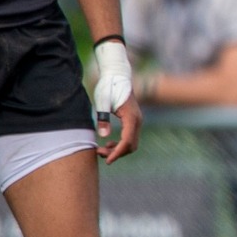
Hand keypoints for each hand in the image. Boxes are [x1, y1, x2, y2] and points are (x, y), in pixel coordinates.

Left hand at [92, 39, 140, 162]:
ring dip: (118, 149)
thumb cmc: (108, 87)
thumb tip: (104, 137)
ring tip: (101, 150)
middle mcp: (137, 120)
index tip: (107, 160)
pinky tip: (108, 144)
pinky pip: (130, 137)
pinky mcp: (133, 121)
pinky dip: (120, 144)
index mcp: (131, 117)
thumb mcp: (102, 102)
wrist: (117, 76)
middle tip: (99, 154)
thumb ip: (103, 119)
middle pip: (131, 145)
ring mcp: (137, 121)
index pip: (127, 140)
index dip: (118, 152)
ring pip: (132, 143)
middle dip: (117, 153)